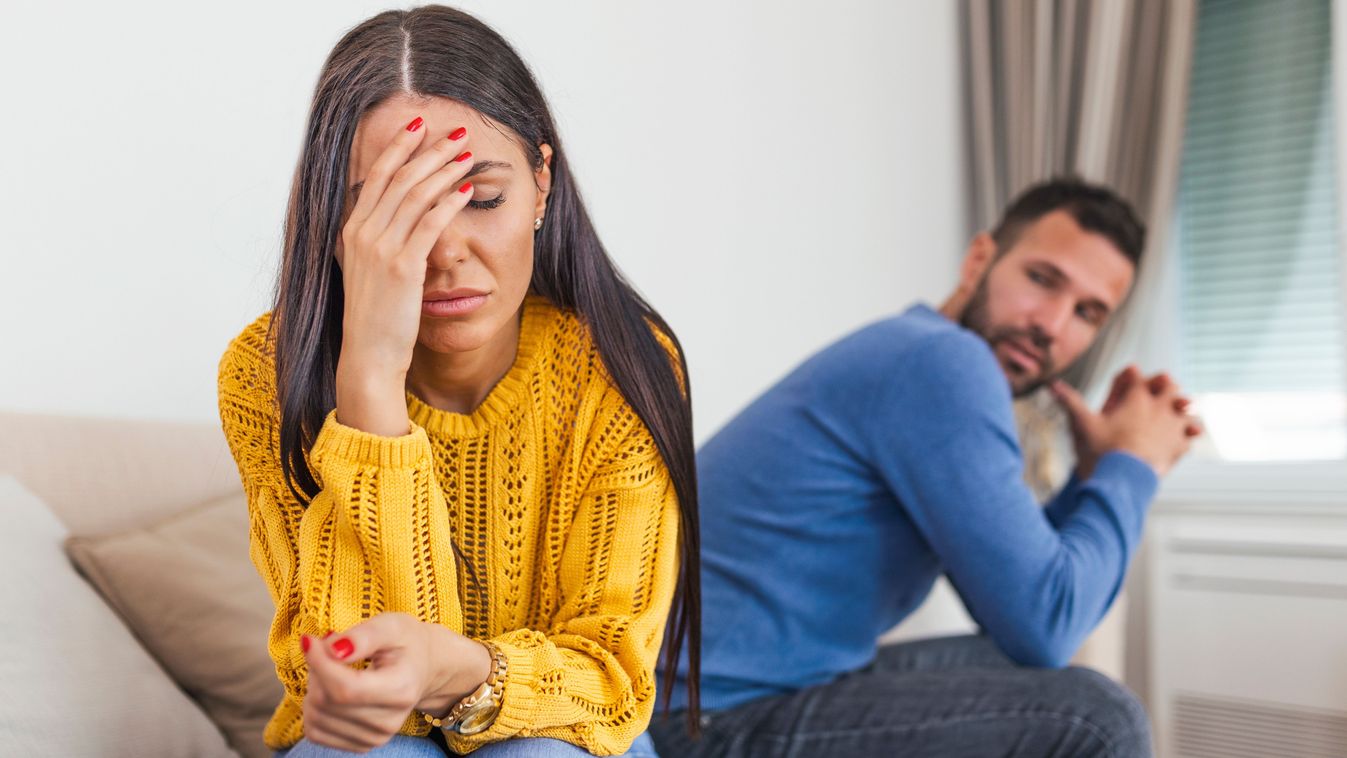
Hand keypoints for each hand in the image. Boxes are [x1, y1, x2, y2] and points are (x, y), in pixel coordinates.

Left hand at [299, 612, 490, 752]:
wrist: (425, 668)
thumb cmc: (407, 643)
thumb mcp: (392, 626)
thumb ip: (363, 636)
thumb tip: (333, 649)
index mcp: (401, 689)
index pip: (344, 689)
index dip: (319, 664)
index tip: (310, 641)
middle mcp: (389, 721)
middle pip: (326, 702)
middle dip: (317, 669)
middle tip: (328, 648)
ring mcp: (375, 736)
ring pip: (316, 716)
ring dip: (314, 687)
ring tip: (334, 667)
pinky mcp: (361, 745)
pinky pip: (316, 731)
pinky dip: (314, 708)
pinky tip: (330, 689)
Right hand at [335, 117, 477, 435]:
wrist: (368, 355)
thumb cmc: (374, 317)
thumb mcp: (368, 271)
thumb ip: (378, 242)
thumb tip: (395, 220)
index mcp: (351, 231)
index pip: (375, 175)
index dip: (398, 146)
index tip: (419, 125)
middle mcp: (362, 233)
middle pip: (399, 177)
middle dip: (428, 149)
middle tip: (456, 131)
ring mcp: (381, 249)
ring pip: (415, 195)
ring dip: (443, 169)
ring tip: (466, 153)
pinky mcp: (403, 267)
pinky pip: (429, 225)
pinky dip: (449, 203)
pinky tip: (466, 189)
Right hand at [1050, 366, 1202, 478]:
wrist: (1124, 479)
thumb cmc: (1102, 450)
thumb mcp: (1082, 424)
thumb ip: (1069, 401)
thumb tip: (1051, 384)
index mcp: (1136, 398)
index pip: (1137, 375)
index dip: (1132, 375)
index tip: (1129, 376)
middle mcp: (1159, 407)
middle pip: (1169, 385)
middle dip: (1163, 386)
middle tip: (1156, 392)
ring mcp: (1173, 425)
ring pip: (1186, 408)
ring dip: (1180, 409)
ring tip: (1174, 414)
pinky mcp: (1180, 445)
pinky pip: (1190, 434)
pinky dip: (1187, 434)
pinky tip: (1179, 438)